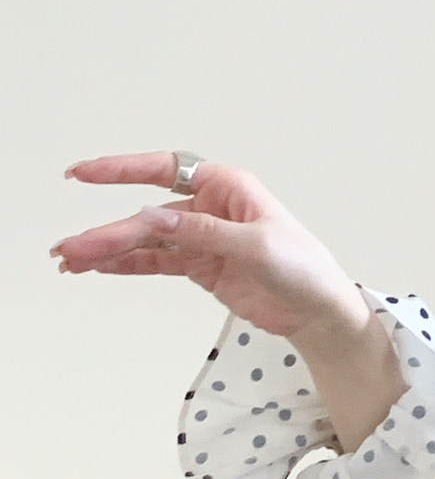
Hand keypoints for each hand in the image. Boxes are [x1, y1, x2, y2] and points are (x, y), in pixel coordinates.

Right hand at [50, 153, 368, 344]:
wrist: (318, 309)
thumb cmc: (302, 266)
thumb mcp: (255, 245)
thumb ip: (202, 233)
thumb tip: (154, 217)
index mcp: (228, 187)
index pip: (165, 169)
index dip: (122, 170)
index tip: (84, 174)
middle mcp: (210, 208)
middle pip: (148, 216)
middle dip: (108, 231)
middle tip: (71, 248)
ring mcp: (202, 238)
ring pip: (146, 242)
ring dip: (110, 251)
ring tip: (72, 261)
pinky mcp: (200, 266)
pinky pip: (156, 262)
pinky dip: (128, 265)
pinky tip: (100, 268)